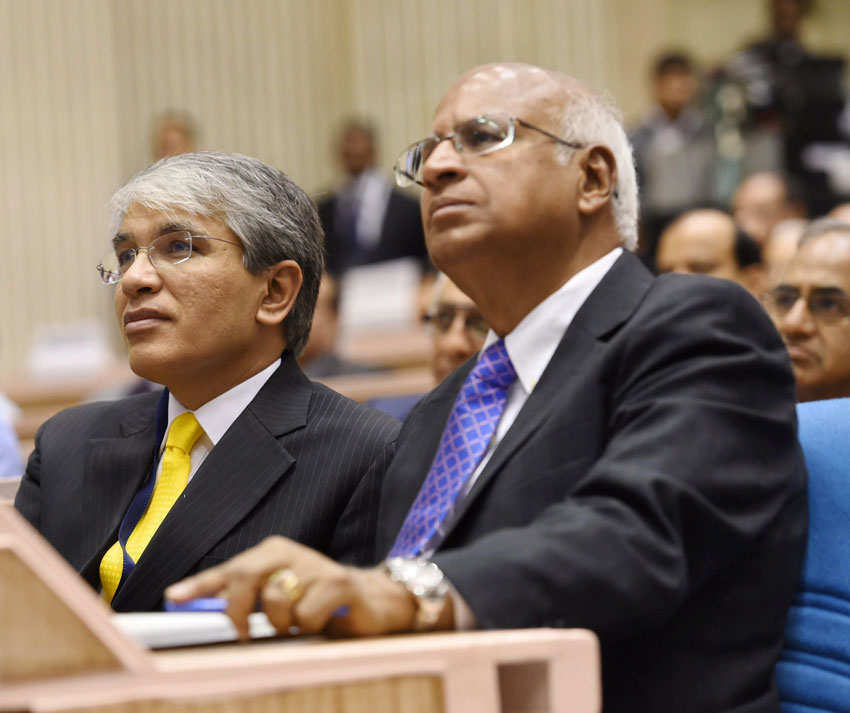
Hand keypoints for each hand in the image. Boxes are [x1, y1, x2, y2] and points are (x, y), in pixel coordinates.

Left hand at [165, 536, 418, 638]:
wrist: (374, 601)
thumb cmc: (320, 602)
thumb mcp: (281, 598)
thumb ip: (248, 601)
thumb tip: (207, 612)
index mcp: (272, 553)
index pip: (229, 569)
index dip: (200, 584)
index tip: (174, 596)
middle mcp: (291, 553)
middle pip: (245, 577)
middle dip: (239, 611)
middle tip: (247, 633)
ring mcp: (316, 565)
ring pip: (276, 600)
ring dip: (284, 623)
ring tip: (300, 623)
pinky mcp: (339, 583)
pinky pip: (307, 614)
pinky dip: (311, 627)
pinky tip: (324, 621)